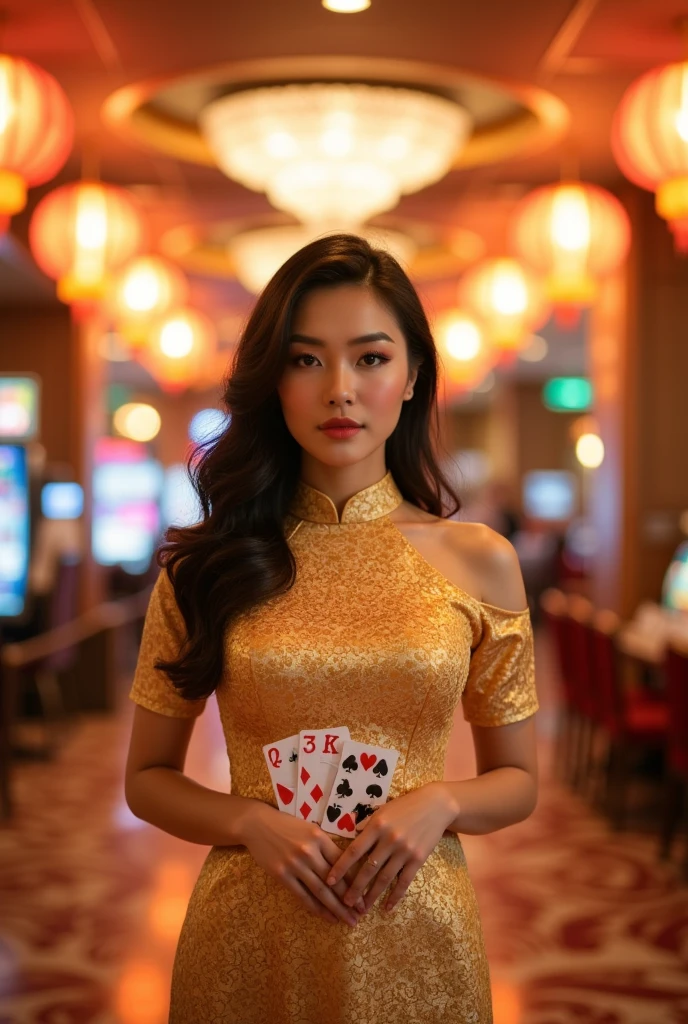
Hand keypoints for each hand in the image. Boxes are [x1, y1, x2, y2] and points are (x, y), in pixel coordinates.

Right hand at [241, 803, 366, 926]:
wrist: (258, 824)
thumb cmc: (287, 825)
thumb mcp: (310, 829)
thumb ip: (326, 846)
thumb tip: (345, 866)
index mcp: (319, 838)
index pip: (342, 863)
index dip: (354, 881)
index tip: (364, 895)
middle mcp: (309, 851)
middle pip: (334, 880)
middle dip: (349, 900)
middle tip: (360, 915)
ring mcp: (295, 865)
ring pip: (320, 891)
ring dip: (335, 908)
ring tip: (347, 921)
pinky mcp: (282, 875)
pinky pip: (302, 896)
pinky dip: (316, 908)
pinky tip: (326, 917)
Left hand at [325, 783, 456, 914]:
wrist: (435, 805)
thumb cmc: (405, 806)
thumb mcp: (383, 810)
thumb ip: (367, 825)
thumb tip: (352, 840)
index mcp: (377, 825)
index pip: (354, 850)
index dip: (341, 867)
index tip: (329, 881)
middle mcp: (389, 839)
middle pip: (368, 868)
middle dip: (354, 888)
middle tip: (344, 903)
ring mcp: (404, 851)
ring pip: (384, 878)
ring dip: (372, 895)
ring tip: (362, 909)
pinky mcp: (418, 859)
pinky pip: (404, 882)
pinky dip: (395, 896)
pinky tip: (387, 908)